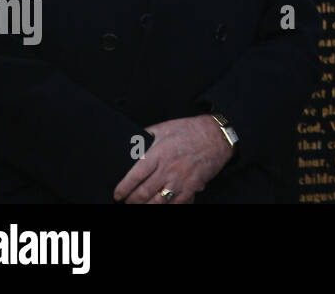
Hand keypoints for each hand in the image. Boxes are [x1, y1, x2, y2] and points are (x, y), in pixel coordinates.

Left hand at [113, 115, 233, 203]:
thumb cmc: (190, 130)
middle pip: (143, 193)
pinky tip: (160, 205)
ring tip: (139, 206)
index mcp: (159, 153)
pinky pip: (176, 204)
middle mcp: (168, 169)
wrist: (217, 136)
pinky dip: (166, 207)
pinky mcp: (192, 187)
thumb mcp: (165, 127)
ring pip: (157, 202)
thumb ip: (146, 136)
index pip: (134, 176)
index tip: (117, 194)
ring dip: (145, 206)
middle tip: (126, 202)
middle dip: (131, 201)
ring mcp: (180, 180)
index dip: (123, 189)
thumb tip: (129, 144)